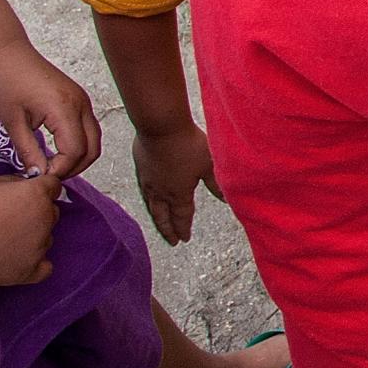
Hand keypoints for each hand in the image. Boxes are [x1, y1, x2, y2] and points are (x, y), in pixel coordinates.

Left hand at [0, 42, 99, 179]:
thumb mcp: (12, 122)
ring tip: (51, 165)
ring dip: (77, 157)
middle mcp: (81, 104)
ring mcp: (83, 100)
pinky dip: (78, 144)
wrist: (6, 53)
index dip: (59, 170)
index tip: (39, 178)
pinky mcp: (79, 99)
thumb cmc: (5, 82)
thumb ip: (28, 151)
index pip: (74, 152)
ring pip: (94, 139)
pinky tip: (55, 150)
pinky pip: (87, 128)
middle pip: (92, 148)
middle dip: (73, 168)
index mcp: (65, 108)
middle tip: (47, 176)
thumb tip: (37, 176)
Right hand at [0, 174, 60, 289]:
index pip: (53, 186)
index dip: (38, 188)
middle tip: (8, 218)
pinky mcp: (30, 271)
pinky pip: (45, 267)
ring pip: (46, 237)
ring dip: (33, 236)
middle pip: (50, 212)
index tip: (23, 194)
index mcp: (36, 194)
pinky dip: (35, 263)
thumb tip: (24, 186)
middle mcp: (45, 219)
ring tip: (4, 241)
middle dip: (36, 211)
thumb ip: (13, 182)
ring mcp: (40, 247)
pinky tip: (18, 259)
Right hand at [133, 123, 219, 244]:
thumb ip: (216, 184)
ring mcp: (148, 181)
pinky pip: (144, 191)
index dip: (183, 228)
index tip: (184, 239)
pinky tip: (149, 197)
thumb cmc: (188, 144)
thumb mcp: (209, 164)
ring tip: (159, 223)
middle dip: (167, 230)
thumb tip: (226, 199)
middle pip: (163, 216)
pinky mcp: (140, 168)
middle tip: (171, 241)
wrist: (161, 126)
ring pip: (151, 206)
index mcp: (178, 193)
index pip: (181, 216)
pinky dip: (148, 200)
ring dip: (156, 217)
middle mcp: (161, 192)